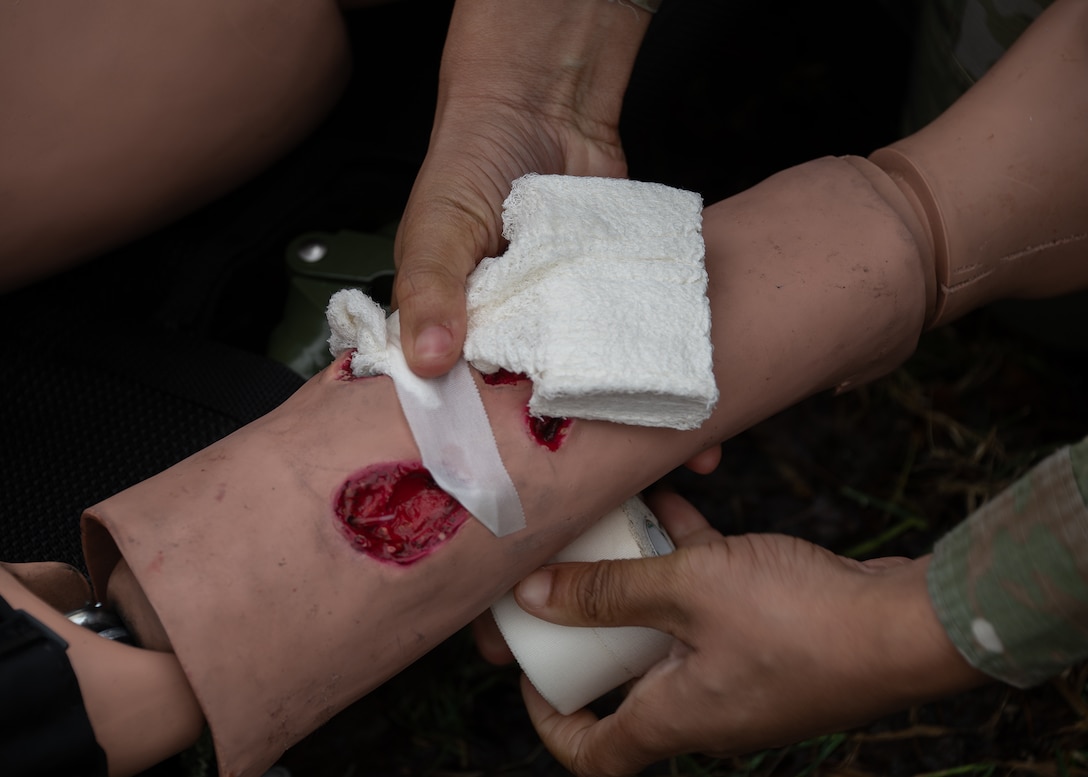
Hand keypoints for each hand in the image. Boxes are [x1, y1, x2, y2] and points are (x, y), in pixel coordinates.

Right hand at [393, 0, 651, 376]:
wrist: (546, 104)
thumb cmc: (474, 156)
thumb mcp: (438, 224)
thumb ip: (430, 288)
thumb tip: (428, 360)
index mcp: (447, 311)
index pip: (451, 376)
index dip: (467, 404)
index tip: (488, 431)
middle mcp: (499, 316)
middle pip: (512, 376)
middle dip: (527, 393)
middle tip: (546, 410)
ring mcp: (549, 306)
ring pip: (563, 357)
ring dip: (578, 367)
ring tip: (592, 387)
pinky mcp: (591, 289)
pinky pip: (605, 323)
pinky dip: (616, 333)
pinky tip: (627, 349)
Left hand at [509, 491, 986, 776]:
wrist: (909, 626)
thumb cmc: (800, 620)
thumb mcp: (690, 591)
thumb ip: (609, 592)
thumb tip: (532, 597)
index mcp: (676, 717)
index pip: (593, 752)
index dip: (550, 721)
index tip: (528, 670)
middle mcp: (704, 706)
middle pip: (625, 680)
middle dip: (592, 629)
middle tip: (566, 580)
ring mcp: (739, 674)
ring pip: (667, 631)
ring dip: (641, 582)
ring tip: (613, 528)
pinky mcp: (770, 639)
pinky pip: (709, 604)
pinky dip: (686, 562)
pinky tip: (670, 505)